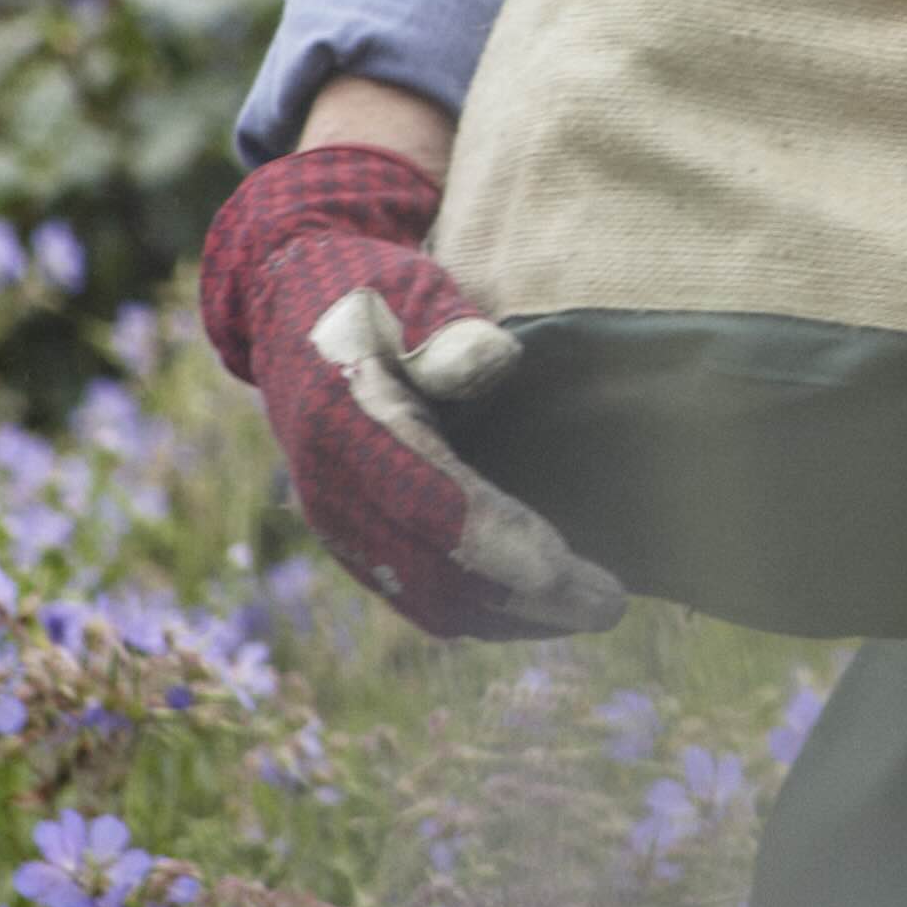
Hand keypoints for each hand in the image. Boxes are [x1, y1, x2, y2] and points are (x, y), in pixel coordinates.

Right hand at [195, 143, 624, 640]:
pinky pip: (415, 593)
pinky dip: (479, 608)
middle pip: (435, 570)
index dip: (497, 543)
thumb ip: (451, 326)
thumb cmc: (375, 293)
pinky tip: (536, 604)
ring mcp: (337, 520)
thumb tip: (497, 361)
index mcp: (345, 422)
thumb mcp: (411, 289)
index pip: (429, 504)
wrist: (296, 313)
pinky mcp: (351, 536)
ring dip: (509, 616)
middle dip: (525, 598)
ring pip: (427, 597)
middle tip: (611, 604)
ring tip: (590, 609)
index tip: (564, 570)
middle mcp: (333, 487)